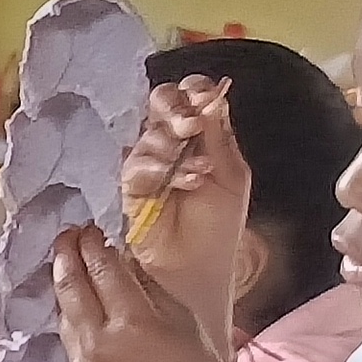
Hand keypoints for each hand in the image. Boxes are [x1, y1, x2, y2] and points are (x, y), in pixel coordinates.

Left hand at [53, 226, 238, 361]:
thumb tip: (126, 262)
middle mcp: (101, 339)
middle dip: (67, 253)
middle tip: (69, 233)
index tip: (91, 227)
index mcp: (134, 320)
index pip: (103, 268)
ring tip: (66, 258)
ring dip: (63, 279)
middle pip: (72, 284)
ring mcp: (85, 359)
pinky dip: (68, 309)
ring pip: (64, 308)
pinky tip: (74, 298)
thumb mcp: (184, 321)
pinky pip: (67, 333)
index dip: (93, 243)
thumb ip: (150, 289)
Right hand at [121, 75, 248, 336]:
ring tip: (199, 174)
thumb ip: (220, 136)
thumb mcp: (231, 176)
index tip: (206, 100)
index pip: (191, 94)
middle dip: (174, 108)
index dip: (196, 90)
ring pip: (149, 133)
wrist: (198, 270)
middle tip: (190, 126)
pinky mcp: (130, 186)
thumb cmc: (219, 229)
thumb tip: (213, 95)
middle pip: (161, 101)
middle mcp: (172, 142)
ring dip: (174, 148)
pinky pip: (137, 164)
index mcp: (201, 134)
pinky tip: (185, 184)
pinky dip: (161, 169)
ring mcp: (148, 162)